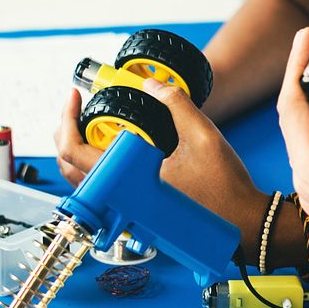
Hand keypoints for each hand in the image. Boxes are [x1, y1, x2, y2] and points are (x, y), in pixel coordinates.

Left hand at [54, 83, 269, 251]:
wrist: (243, 222)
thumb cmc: (226, 188)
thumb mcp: (204, 135)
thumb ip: (176, 104)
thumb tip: (153, 85)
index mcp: (128, 181)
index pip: (74, 150)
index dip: (66, 117)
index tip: (75, 96)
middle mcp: (122, 201)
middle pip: (67, 167)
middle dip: (66, 132)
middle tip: (77, 109)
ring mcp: (128, 212)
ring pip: (83, 183)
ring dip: (79, 153)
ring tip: (93, 127)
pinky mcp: (139, 217)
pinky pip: (103, 193)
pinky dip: (98, 170)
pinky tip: (117, 153)